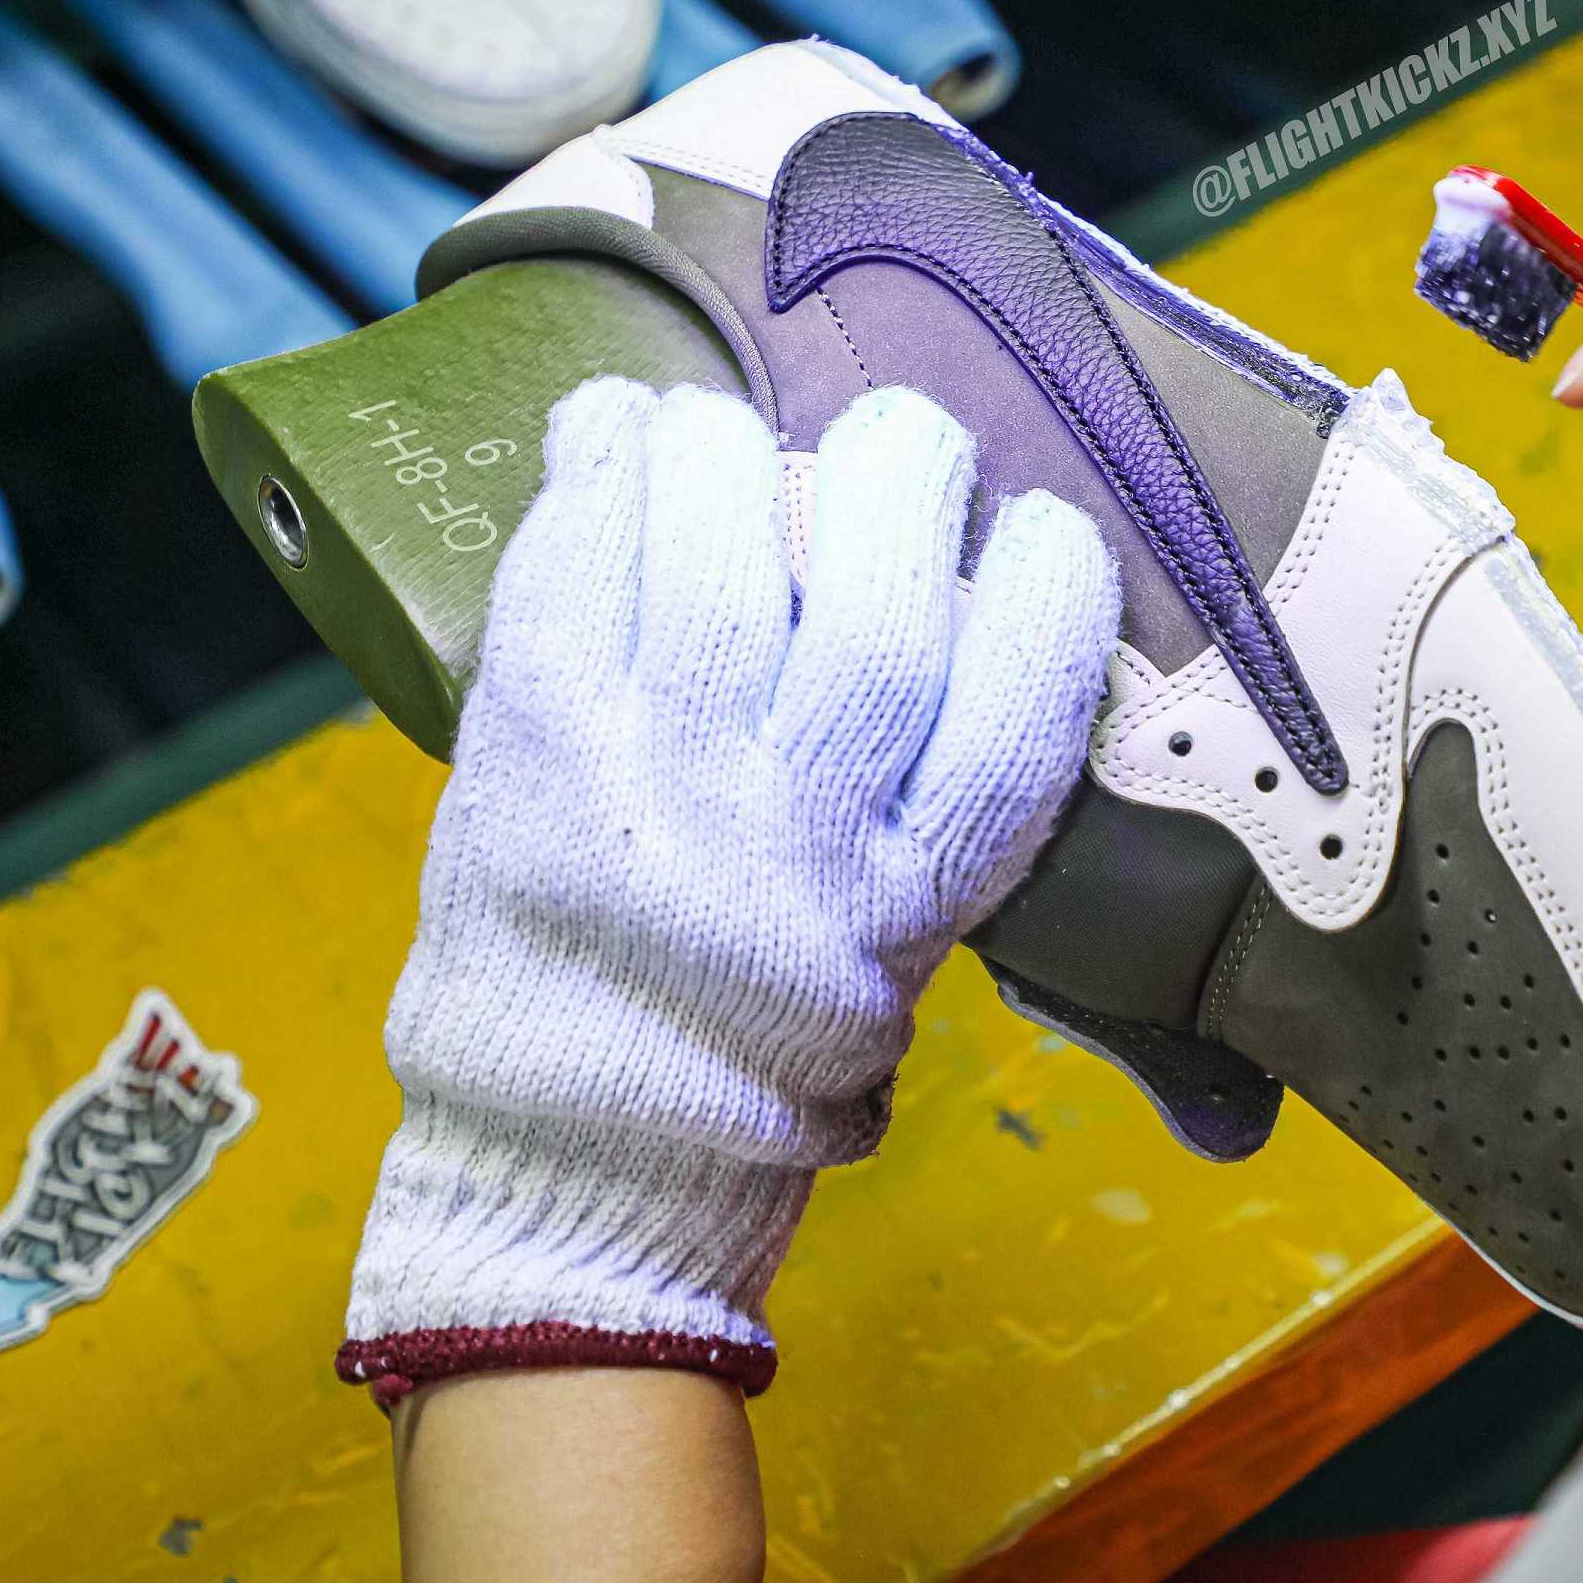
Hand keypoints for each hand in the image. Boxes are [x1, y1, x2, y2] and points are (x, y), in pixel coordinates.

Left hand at [342, 378, 1117, 1404]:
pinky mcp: (531, 744)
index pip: (1021, 715)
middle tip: (903, 442)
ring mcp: (651, 784)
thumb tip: (1004, 607)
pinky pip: (570, 569)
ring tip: (732, 433)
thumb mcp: (906, 961)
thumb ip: (952, 811)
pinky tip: (619, 429)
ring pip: (715, 560)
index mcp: (906, 900)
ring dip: (733, 451)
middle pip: (879, 616)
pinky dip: (598, 472)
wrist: (570, 1152)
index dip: (1051, 590)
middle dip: (905, 482)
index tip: (1045, 530)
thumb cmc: (758, 1048)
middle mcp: (789, 835)